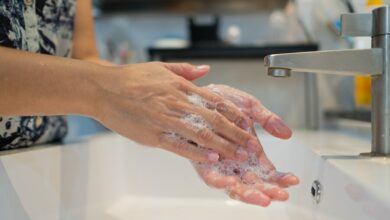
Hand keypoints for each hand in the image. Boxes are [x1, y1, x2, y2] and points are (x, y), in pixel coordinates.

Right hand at [90, 62, 259, 161]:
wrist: (104, 89)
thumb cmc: (131, 78)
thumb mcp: (161, 68)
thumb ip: (186, 70)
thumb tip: (206, 70)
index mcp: (181, 87)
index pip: (215, 101)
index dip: (234, 114)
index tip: (248, 124)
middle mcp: (178, 103)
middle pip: (214, 121)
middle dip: (236, 134)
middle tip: (251, 146)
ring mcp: (166, 120)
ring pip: (202, 135)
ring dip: (223, 146)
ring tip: (239, 156)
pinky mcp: (154, 135)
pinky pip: (180, 146)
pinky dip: (198, 153)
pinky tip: (212, 159)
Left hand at [192, 85, 298, 206]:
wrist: (199, 94)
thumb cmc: (224, 101)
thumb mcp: (250, 107)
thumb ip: (267, 120)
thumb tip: (287, 133)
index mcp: (251, 152)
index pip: (268, 172)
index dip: (281, 178)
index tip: (293, 180)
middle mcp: (236, 162)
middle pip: (254, 184)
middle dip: (268, 191)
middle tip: (281, 194)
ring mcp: (220, 164)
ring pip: (235, 185)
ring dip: (248, 192)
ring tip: (262, 197)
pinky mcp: (202, 162)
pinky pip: (211, 176)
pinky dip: (221, 181)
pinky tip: (231, 182)